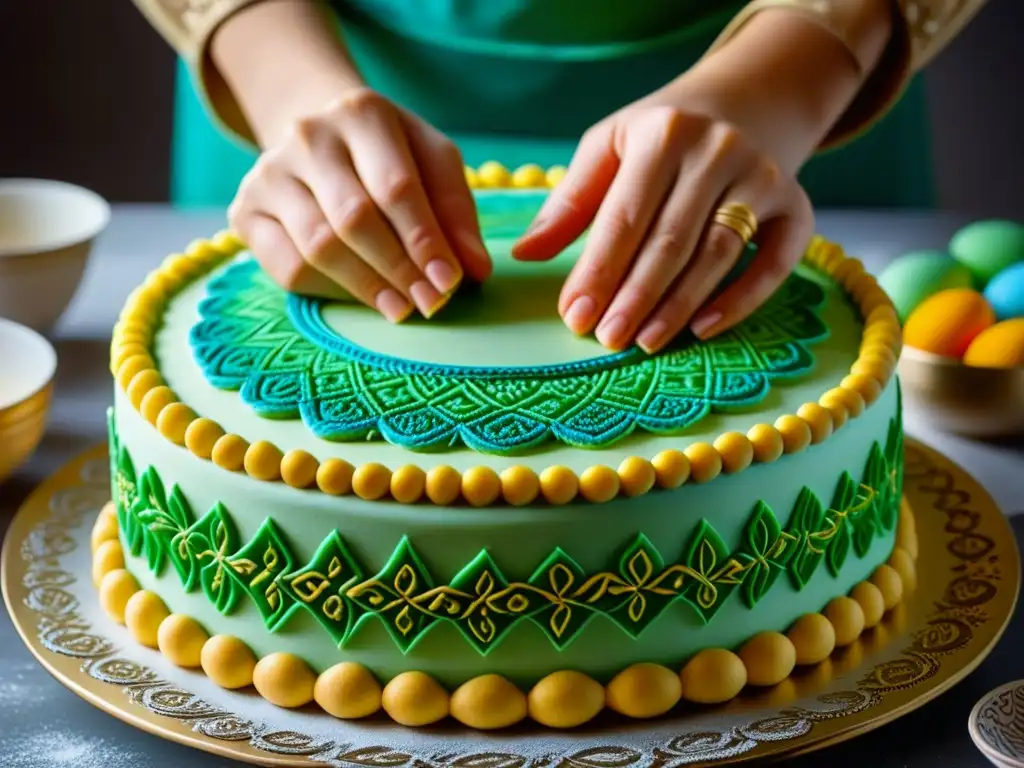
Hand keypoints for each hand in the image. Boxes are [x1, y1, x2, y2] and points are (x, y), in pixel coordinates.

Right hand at [228, 88, 490, 321]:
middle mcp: (308, 136)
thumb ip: (456, 212)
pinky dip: (329, 290)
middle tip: (430, 304)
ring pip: (318, 246)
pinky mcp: (245, 210)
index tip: (450, 281)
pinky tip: (361, 297)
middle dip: (398, 269)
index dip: (424, 240)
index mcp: (362, 113)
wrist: (320, 136)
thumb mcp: (432, 162)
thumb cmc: (390, 155)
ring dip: (366, 287)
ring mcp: (269, 172)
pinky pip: (287, 266)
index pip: (395, 187)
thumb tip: (475, 270)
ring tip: (401, 309)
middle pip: (354, 219)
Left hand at [513, 101, 813, 352]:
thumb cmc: (661, 137)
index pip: (625, 215)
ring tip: (644, 342)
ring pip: (717, 253)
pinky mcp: (797, 206)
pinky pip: (774, 261)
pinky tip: (703, 329)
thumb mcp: (609, 148)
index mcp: (663, 133)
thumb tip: (523, 254)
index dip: (598, 270)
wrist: (743, 104)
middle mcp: (718, 150)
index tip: (574, 316)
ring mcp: (762, 177)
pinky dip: (743, 299)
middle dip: (635, 295)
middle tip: (607, 339)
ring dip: (678, 305)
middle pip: (671, 239)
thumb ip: (569, 203)